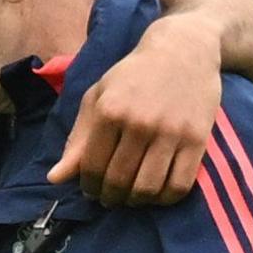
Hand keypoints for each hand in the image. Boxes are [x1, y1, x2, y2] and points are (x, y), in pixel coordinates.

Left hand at [47, 13, 221, 206]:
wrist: (182, 51)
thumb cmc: (133, 75)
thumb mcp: (98, 97)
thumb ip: (78, 139)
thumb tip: (55, 178)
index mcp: (110, 111)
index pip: (92, 166)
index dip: (88, 186)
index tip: (90, 190)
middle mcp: (139, 123)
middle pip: (119, 180)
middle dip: (109, 197)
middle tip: (109, 198)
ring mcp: (170, 133)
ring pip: (148, 188)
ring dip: (135, 202)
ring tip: (130, 197)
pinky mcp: (197, 140)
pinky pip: (179, 185)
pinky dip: (164, 199)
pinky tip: (156, 194)